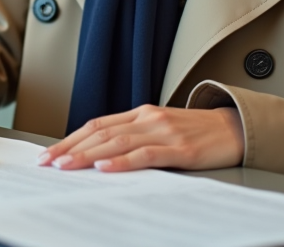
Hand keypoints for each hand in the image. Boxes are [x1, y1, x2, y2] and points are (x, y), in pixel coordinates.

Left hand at [37, 104, 244, 171]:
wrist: (235, 127)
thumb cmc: (196, 132)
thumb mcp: (161, 128)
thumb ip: (134, 136)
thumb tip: (98, 154)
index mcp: (141, 113)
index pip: (97, 124)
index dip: (70, 138)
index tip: (49, 153)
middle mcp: (149, 118)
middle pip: (101, 133)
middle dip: (70, 148)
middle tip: (47, 163)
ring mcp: (164, 132)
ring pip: (117, 142)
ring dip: (87, 155)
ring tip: (65, 166)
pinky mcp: (181, 149)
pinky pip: (146, 155)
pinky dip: (122, 162)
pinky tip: (105, 169)